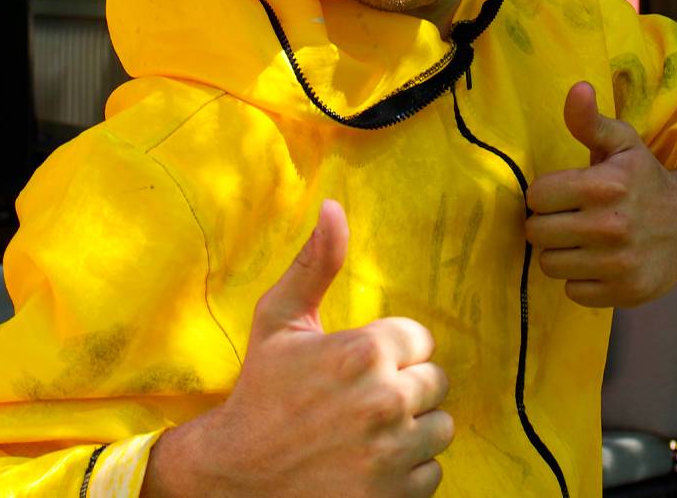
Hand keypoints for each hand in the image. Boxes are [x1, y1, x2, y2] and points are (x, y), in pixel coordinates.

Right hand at [144, 200, 452, 495]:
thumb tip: (333, 206)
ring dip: (412, 429)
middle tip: (362, 397)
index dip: (391, 349)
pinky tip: (371, 462)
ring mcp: (392, 456)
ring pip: (440, 428)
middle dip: (405, 385)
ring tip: (370, 429)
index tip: (359, 363)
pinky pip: (432, 473)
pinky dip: (408, 470)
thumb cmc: (261, 390)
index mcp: (365, 352)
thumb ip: (316, 262)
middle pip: (436, 382)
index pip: (420, 339)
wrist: (236, 477)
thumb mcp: (280, 319)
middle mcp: (386, 402)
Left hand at [524, 81, 676, 307]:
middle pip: (537, 232)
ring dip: (559, 252)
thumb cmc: (644, 178)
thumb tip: (578, 89)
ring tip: (579, 239)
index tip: (560, 193)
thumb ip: (590, 121)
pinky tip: (596, 261)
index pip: (537, 196)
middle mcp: (612, 226)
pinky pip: (572, 291)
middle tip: (566, 217)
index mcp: (606, 185)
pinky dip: (579, 279)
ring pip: (550, 264)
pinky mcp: (625, 292)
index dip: (544, 194)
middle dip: (547, 223)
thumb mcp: (621, 143)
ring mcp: (619, 264)